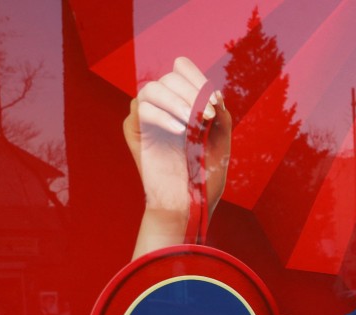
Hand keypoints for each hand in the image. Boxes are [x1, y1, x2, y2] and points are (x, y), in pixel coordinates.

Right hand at [124, 57, 230, 227]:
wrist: (190, 204)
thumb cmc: (206, 176)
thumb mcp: (222, 143)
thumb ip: (221, 117)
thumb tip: (215, 94)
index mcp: (184, 102)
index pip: (182, 69)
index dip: (198, 78)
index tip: (216, 101)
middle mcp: (164, 105)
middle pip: (170, 77)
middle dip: (193, 93)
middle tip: (208, 117)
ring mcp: (147, 116)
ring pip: (153, 88)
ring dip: (178, 102)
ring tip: (194, 123)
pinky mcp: (134, 130)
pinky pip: (141, 109)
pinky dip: (163, 115)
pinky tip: (180, 131)